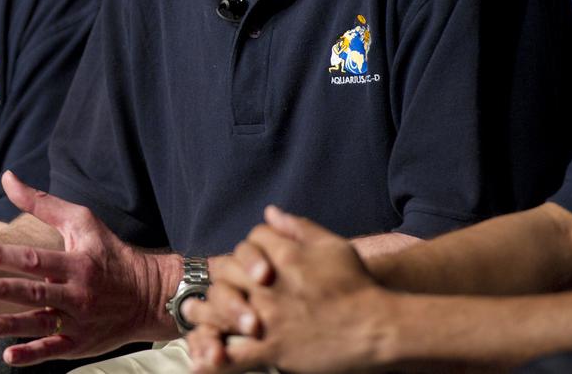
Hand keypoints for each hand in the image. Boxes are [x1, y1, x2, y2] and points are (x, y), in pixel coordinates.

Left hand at [0, 171, 163, 365]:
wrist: (150, 295)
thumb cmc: (109, 252)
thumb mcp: (81, 221)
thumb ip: (42, 203)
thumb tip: (7, 178)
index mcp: (76, 263)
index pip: (35, 259)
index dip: (4, 256)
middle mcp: (78, 293)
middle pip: (35, 292)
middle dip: (3, 291)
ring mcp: (80, 321)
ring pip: (43, 324)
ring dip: (14, 326)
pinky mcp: (82, 344)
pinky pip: (55, 350)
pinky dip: (33, 355)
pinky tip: (9, 355)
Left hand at [186, 206, 390, 373]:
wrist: (379, 328)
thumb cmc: (358, 285)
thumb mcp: (332, 245)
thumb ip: (298, 227)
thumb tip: (270, 211)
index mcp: (284, 255)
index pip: (250, 241)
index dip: (247, 249)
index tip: (248, 260)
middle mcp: (270, 284)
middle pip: (228, 271)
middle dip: (221, 276)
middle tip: (213, 283)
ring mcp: (268, 317)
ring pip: (223, 309)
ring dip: (204, 310)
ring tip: (192, 310)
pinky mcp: (272, 348)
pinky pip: (235, 354)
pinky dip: (216, 358)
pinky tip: (201, 359)